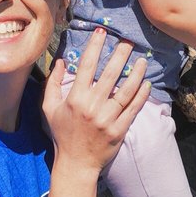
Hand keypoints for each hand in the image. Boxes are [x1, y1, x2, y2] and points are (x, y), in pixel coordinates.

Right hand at [43, 29, 149, 174]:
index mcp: (75, 98)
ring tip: (142, 59)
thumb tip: (60, 61)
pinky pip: (133, 109)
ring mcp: (107, 119)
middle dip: (120, 55)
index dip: (95, 47)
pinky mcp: (119, 130)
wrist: (76, 163)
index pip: (87, 66)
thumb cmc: (62, 133)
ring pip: (125, 91)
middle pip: (110, 74)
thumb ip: (53, 83)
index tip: (102, 32)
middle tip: (128, 41)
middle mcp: (92, 106)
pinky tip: (146, 83)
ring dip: (135, 73)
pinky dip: (141, 95)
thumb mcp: (49, 108)